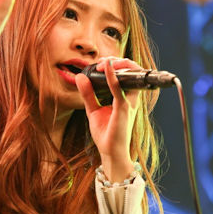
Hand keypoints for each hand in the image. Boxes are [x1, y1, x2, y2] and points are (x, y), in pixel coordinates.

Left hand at [76, 57, 141, 180]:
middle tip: (101, 61)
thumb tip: (80, 77)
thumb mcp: (93, 109)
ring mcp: (129, 102)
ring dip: (118, 64)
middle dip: (118, 61)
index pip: (127, 74)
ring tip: (104, 62)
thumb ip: (88, 93)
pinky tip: (106, 67)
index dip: (115, 64)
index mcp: (126, 98)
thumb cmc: (106, 133)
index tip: (100, 63)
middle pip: (132, 71)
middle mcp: (130, 98)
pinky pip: (119, 89)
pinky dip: (112, 76)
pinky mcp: (123, 108)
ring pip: (130, 75)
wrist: (110, 152)